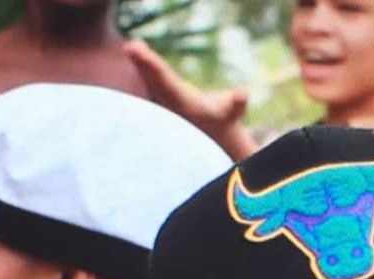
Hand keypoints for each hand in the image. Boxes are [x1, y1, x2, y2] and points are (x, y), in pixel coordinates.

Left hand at [125, 40, 247, 139]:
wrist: (215, 137)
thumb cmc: (225, 119)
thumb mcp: (233, 111)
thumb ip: (237, 102)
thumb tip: (242, 94)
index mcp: (185, 104)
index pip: (167, 84)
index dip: (155, 70)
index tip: (143, 57)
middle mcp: (171, 105)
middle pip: (155, 82)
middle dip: (144, 65)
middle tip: (131, 48)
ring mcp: (165, 103)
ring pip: (151, 81)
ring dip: (141, 63)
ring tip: (132, 46)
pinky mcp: (164, 99)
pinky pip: (152, 80)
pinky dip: (144, 66)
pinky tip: (135, 49)